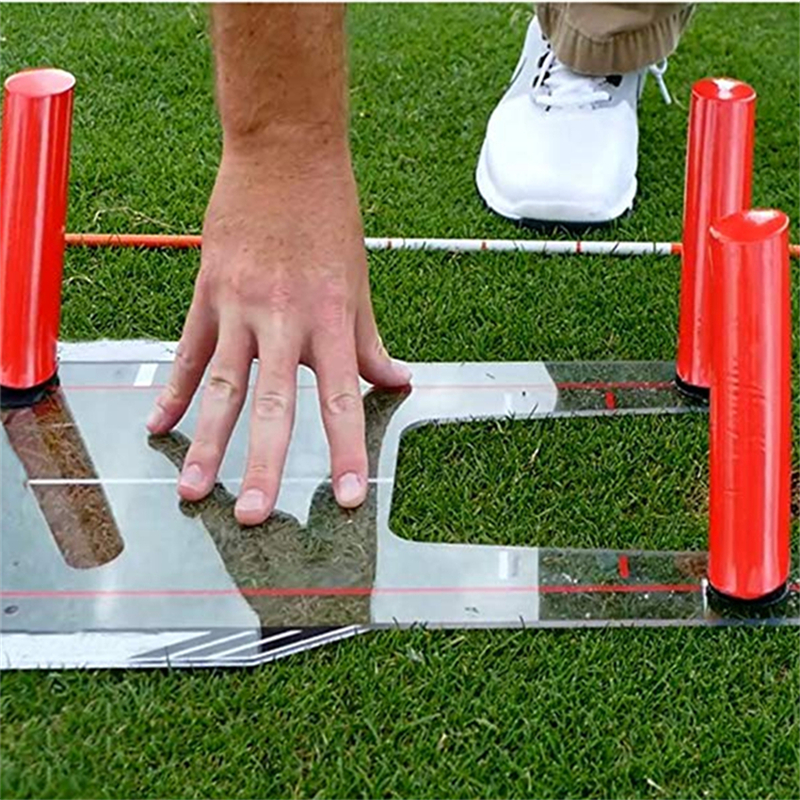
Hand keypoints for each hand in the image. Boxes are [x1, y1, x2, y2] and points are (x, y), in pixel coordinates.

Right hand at [146, 149, 410, 524]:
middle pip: (274, 404)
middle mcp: (286, 320)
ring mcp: (241, 306)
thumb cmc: (330, 219)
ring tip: (191, 489)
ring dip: (206, 441)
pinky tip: (157, 425)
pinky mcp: (208, 293)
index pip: (340, 400)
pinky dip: (173, 389)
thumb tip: (399, 382)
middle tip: (253, 518)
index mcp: (332, 320)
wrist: (285, 154)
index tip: (346, 500)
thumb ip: (371, 343)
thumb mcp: (360, 282)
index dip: (344, 452)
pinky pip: (188, 350)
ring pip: (222, 385)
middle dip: (263, 464)